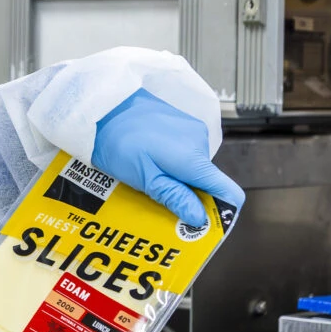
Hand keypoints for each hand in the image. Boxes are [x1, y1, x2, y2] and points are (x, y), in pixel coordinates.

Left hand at [89, 89, 246, 231]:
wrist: (102, 107)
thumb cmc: (117, 141)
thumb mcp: (145, 178)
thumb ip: (176, 198)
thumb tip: (201, 219)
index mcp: (193, 158)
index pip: (228, 190)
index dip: (221, 212)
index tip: (203, 224)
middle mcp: (199, 141)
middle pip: (209, 181)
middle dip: (190, 196)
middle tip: (162, 201)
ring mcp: (192, 129)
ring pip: (195, 167)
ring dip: (178, 178)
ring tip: (150, 178)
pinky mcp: (183, 123)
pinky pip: (187, 151)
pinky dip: (174, 162)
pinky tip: (151, 161)